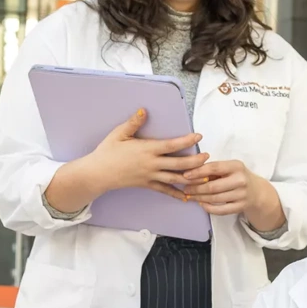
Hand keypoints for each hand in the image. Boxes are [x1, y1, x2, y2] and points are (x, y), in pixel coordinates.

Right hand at [82, 108, 208, 199]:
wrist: (98, 173)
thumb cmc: (107, 151)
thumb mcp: (119, 134)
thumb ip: (133, 123)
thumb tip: (143, 110)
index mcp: (147, 149)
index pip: (171, 145)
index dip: (186, 141)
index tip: (198, 136)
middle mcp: (151, 164)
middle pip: (179, 164)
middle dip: (195, 161)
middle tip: (207, 156)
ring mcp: (150, 176)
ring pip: (175, 179)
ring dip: (191, 177)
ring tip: (204, 175)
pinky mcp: (147, 185)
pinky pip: (164, 191)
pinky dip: (176, 194)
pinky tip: (187, 197)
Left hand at [181, 160, 258, 215]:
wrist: (257, 191)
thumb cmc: (237, 177)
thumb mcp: (229, 168)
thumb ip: (213, 169)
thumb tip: (190, 173)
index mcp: (236, 166)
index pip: (214, 168)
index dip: (198, 172)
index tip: (185, 175)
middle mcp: (240, 180)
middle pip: (213, 186)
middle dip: (196, 189)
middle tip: (185, 189)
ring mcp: (242, 195)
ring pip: (215, 198)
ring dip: (200, 198)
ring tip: (190, 197)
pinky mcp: (241, 207)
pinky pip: (221, 210)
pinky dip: (209, 208)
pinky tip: (202, 204)